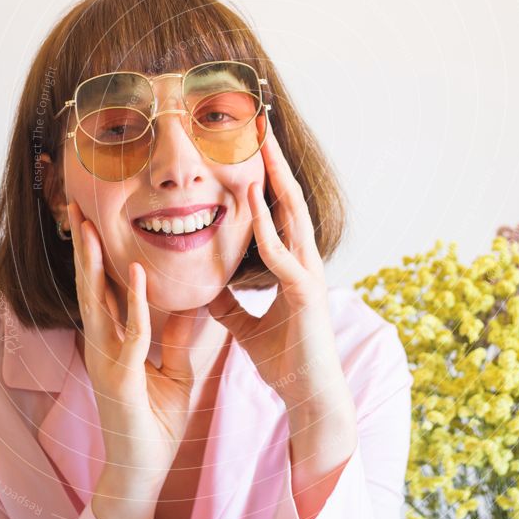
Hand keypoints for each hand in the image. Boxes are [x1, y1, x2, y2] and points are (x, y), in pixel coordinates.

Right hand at [68, 200, 199, 492]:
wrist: (144, 472)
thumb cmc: (154, 423)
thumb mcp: (174, 371)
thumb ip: (177, 335)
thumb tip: (193, 300)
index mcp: (113, 341)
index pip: (104, 289)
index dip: (101, 254)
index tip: (99, 218)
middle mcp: (103, 345)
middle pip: (91, 286)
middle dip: (85, 247)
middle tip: (79, 206)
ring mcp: (106, 361)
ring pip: (98, 303)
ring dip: (96, 264)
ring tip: (91, 226)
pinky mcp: (120, 378)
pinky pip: (131, 334)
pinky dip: (137, 304)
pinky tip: (140, 275)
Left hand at [207, 127, 355, 433]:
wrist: (307, 395)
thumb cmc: (285, 359)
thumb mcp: (246, 326)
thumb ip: (231, 305)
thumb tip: (210, 291)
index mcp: (293, 265)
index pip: (279, 212)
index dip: (267, 179)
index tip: (252, 148)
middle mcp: (304, 261)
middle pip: (290, 200)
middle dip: (275, 162)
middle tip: (261, 124)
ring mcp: (308, 273)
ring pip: (293, 215)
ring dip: (276, 177)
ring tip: (263, 143)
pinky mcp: (304, 292)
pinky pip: (281, 253)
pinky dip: (267, 224)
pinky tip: (253, 199)